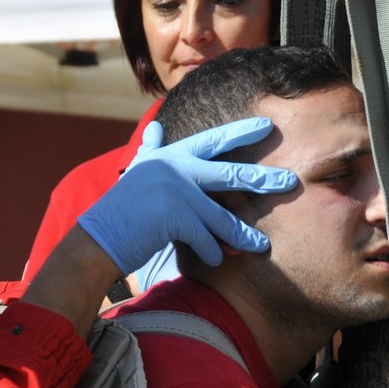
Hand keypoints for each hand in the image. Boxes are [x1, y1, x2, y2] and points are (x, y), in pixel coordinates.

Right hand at [77, 119, 295, 275]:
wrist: (98, 239)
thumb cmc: (121, 210)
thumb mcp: (137, 173)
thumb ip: (150, 150)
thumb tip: (154, 128)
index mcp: (170, 155)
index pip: (212, 141)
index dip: (241, 132)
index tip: (267, 127)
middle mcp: (174, 168)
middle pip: (229, 173)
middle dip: (262, 179)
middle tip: (290, 181)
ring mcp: (175, 191)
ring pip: (221, 215)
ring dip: (242, 234)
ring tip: (260, 245)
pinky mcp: (174, 216)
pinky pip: (204, 238)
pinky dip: (212, 251)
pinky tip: (220, 260)